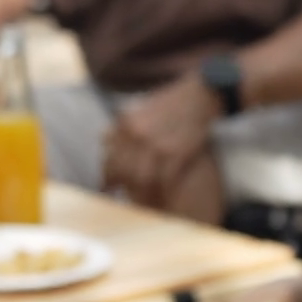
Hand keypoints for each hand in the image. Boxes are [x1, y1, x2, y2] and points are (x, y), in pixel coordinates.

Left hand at [102, 75, 219, 205]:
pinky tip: (162, 201)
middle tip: (123, 200)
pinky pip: (164, 181)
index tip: (107, 188)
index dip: (107, 177)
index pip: (110, 157)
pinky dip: (161, 194)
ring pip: (141, 179)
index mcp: (126, 123)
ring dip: (141, 196)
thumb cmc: (170, 103)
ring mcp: (156, 144)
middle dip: (122, 189)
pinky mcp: (176, 153)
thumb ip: (122, 127)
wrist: (200, 95)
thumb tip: (102, 140)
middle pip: (123, 171)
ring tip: (142, 206)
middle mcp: (137, 134)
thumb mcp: (141, 109)